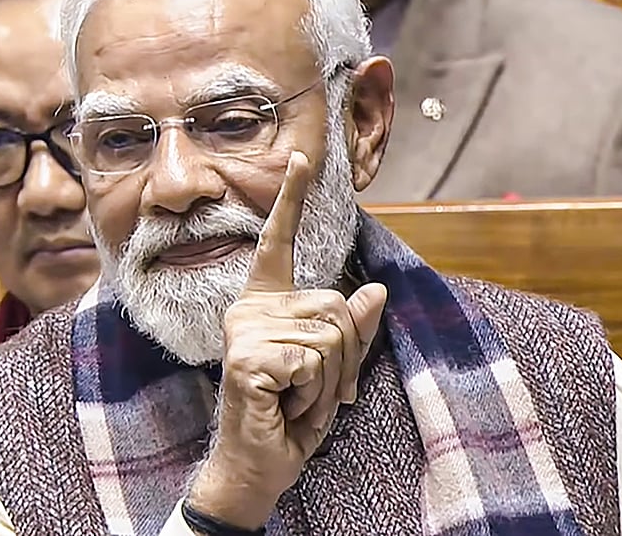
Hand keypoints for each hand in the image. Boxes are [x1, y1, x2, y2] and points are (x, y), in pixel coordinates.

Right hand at [186, 151, 387, 529]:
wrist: (259, 465)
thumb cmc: (291, 416)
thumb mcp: (334, 371)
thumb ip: (353, 330)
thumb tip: (377, 290)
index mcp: (267, 302)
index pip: (280, 241)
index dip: (292, 198)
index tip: (303, 156)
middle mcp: (250, 309)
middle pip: (336, 306)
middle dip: (346, 358)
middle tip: (315, 391)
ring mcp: (245, 331)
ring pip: (332, 334)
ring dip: (331, 380)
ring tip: (299, 399)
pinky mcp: (247, 356)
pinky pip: (315, 359)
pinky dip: (315, 392)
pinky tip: (285, 405)